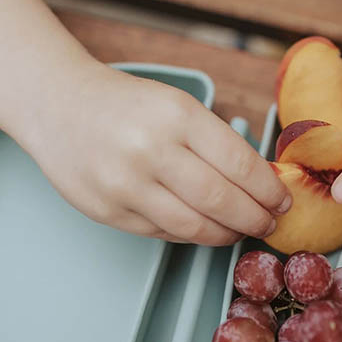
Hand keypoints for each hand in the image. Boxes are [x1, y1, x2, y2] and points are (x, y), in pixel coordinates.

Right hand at [27, 65, 290, 243]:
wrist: (58, 105)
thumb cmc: (127, 105)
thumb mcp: (177, 106)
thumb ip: (215, 143)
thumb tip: (261, 183)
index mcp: (177, 116)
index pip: (240, 164)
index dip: (269, 190)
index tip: (283, 200)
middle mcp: (151, 151)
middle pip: (222, 201)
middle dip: (256, 218)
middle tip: (269, 223)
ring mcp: (125, 185)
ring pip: (195, 227)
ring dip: (227, 234)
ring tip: (241, 230)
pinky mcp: (107, 212)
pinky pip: (164, 234)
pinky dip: (193, 235)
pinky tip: (206, 229)